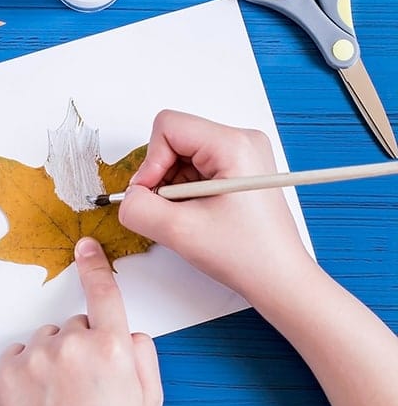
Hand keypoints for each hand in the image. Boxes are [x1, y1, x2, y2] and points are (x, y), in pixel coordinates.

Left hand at [0, 237, 161, 405]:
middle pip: (76, 325)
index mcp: (112, 347)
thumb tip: (127, 333)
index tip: (85, 245)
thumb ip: (143, 356)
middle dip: (82, 346)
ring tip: (59, 396)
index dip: (95, 266)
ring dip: (53, 358)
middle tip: (85, 385)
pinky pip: (20, 354)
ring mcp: (37, 355)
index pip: (104, 293)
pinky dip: (27, 369)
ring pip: (47, 339)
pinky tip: (39, 398)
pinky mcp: (7, 369)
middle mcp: (73, 343)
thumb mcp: (148, 402)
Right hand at [119, 110, 313, 298]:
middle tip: (172, 210)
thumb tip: (127, 198)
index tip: (154, 194)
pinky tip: (198, 214)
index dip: (151, 162)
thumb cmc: (247, 255)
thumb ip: (138, 208)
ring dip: (173, 187)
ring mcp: (241, 155)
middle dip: (162, 176)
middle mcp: (240, 141)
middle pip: (174, 140)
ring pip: (181, 156)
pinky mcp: (238, 170)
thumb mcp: (179, 231)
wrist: (279, 279)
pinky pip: (194, 168)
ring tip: (190, 215)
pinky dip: (185, 192)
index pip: (168, 127)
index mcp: (233, 144)